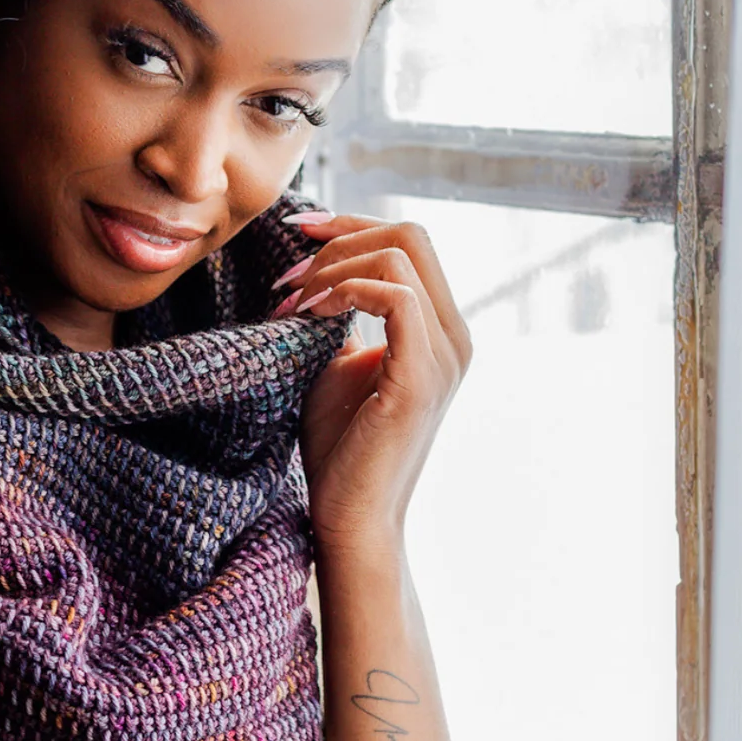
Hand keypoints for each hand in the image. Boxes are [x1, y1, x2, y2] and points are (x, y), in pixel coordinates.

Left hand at [272, 214, 470, 552]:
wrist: (350, 516)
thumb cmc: (340, 448)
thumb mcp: (336, 363)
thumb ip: (342, 316)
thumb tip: (318, 271)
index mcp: (438, 329)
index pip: (410, 241)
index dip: (351, 224)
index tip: (296, 233)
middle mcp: (454, 336)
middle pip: (412, 233)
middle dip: (340, 236)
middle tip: (288, 272)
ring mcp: (444, 355)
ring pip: (402, 254)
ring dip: (334, 266)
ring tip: (292, 301)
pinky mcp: (421, 376)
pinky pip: (395, 296)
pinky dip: (345, 289)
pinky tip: (309, 315)